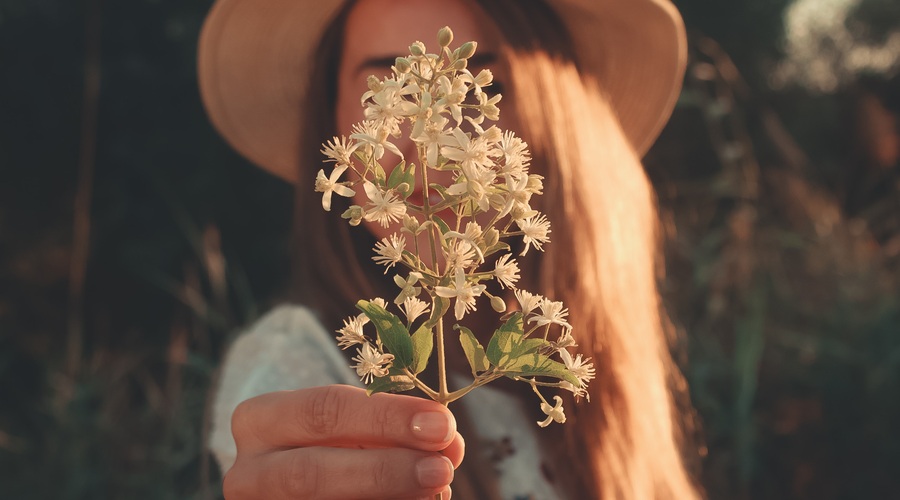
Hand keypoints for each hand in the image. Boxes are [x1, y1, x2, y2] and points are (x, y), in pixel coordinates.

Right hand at [223, 384, 462, 498]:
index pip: (324, 409)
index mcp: (261, 420)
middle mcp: (248, 471)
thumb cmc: (334, 444)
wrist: (296, 481)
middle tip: (441, 467)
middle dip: (383, 469)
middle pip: (312, 472)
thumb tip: (449, 443)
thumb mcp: (354, 427)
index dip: (386, 417)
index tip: (441, 422)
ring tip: (437, 489)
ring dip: (388, 497)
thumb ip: (394, 430)